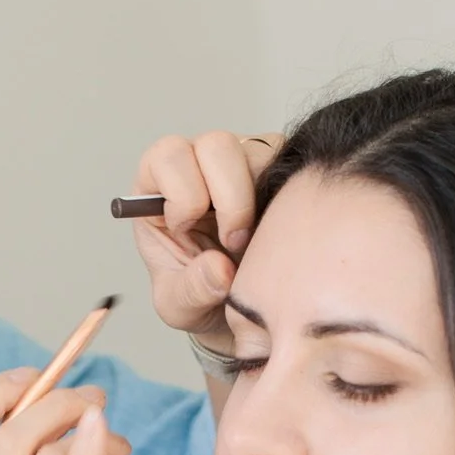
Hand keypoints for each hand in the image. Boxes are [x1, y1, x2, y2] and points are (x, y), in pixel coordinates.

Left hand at [132, 129, 283, 344]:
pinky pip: (294, 165)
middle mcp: (201, 164)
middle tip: (234, 242)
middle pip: (216, 145)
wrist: (243, 310)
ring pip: (259, 151)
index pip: (167, 156)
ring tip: (257, 241)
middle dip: (228, 198)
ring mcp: (245, 162)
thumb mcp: (181, 308)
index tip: (188, 230)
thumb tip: (220, 269)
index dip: (182, 193)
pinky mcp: (283, 168)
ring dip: (259, 201)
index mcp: (159, 186)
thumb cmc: (200, 297)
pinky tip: (279, 230)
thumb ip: (190, 291)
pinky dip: (290, 199)